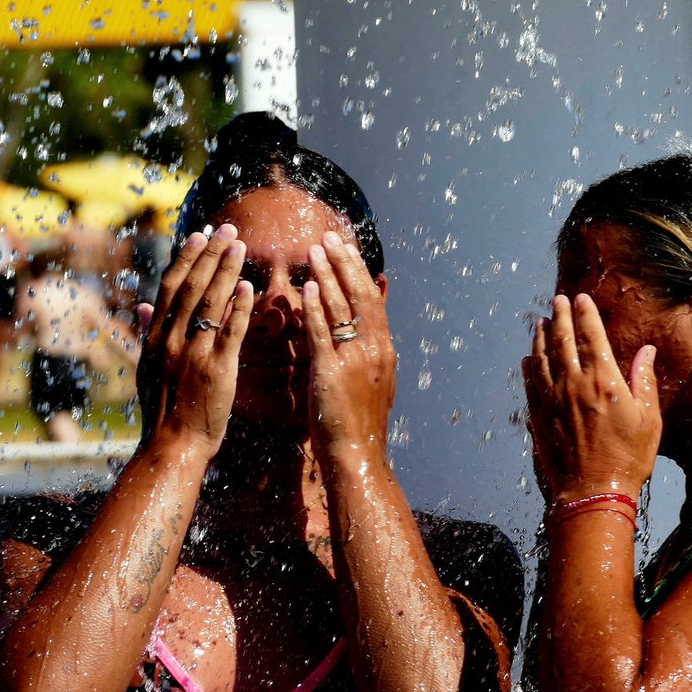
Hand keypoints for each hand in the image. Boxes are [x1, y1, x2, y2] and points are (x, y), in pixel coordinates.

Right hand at [135, 226, 252, 457]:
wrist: (172, 447)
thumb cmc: (164, 411)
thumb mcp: (147, 369)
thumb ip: (149, 334)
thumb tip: (143, 306)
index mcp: (155, 338)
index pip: (170, 287)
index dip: (185, 258)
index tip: (199, 235)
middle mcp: (171, 341)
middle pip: (191, 286)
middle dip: (209, 254)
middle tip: (226, 229)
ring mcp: (193, 354)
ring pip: (210, 303)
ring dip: (226, 271)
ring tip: (240, 246)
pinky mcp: (216, 370)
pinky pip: (229, 333)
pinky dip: (239, 308)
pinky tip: (249, 287)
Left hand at [304, 231, 395, 453]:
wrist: (358, 454)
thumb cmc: (360, 424)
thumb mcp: (374, 383)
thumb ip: (370, 353)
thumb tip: (368, 335)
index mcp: (384, 350)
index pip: (373, 300)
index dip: (359, 272)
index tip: (348, 249)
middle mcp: (374, 349)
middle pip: (359, 295)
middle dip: (344, 264)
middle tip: (330, 237)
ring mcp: (354, 359)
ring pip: (342, 308)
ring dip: (327, 276)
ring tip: (314, 251)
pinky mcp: (332, 372)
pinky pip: (323, 333)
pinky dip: (315, 308)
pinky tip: (307, 287)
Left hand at [523, 293, 658, 502]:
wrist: (594, 492)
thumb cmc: (628, 458)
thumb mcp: (649, 419)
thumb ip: (644, 380)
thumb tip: (646, 351)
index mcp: (604, 380)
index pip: (591, 336)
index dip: (585, 314)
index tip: (581, 298)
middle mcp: (574, 384)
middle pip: (562, 341)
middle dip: (559, 317)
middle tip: (557, 301)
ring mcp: (553, 400)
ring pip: (542, 359)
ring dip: (540, 338)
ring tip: (539, 322)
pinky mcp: (540, 418)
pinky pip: (531, 386)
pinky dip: (529, 368)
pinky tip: (528, 359)